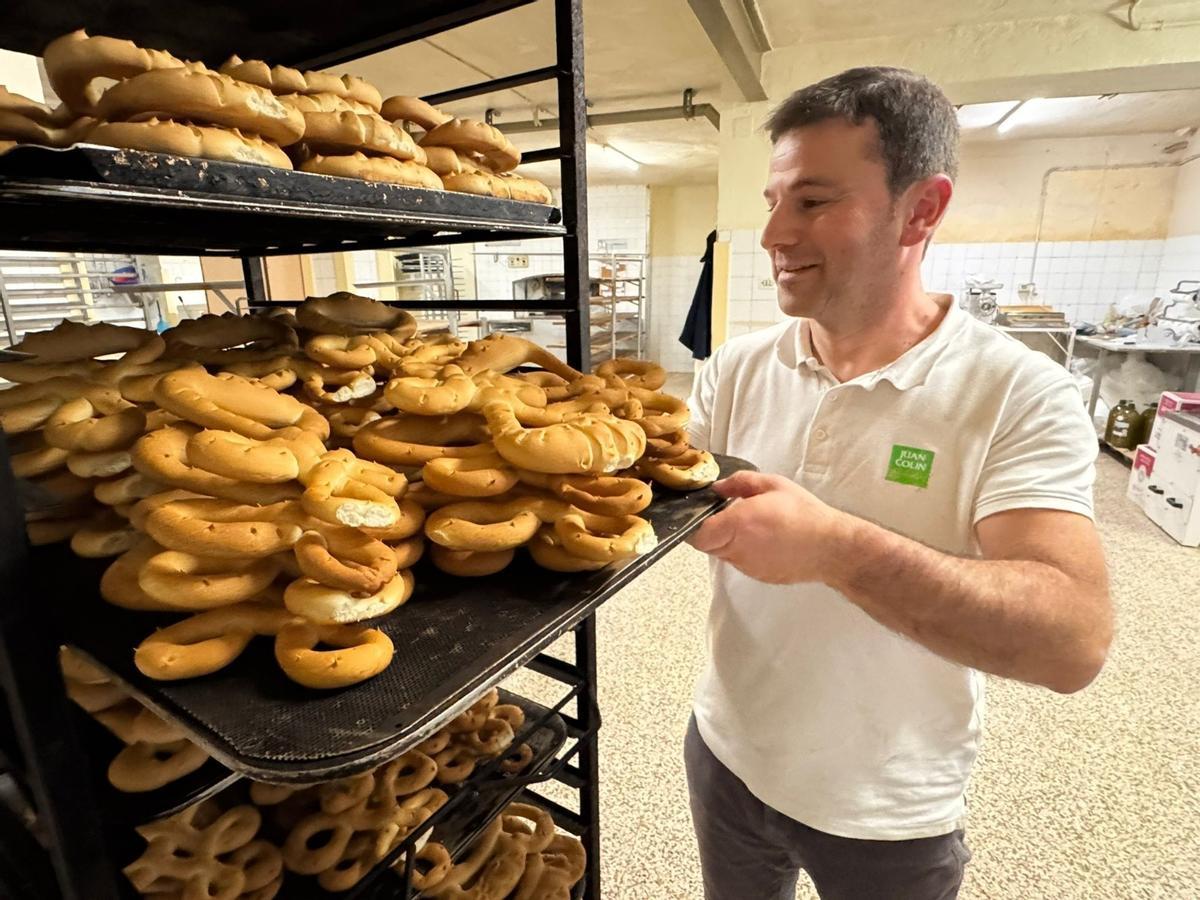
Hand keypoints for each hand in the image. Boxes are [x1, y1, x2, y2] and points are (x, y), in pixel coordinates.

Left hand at [686, 471, 855, 584]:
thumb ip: (740, 483)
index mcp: (738, 525)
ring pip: (724, 554)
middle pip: (708, 545)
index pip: (697, 535)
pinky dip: (744, 552)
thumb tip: (718, 487)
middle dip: (712, 530)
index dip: (695, 525)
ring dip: (728, 541)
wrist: (831, 548)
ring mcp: (747, 566)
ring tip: (753, 527)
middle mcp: (737, 550)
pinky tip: (765, 541)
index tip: (704, 513)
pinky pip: (741, 562)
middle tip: (729, 515)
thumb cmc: (804, 514)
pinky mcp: (758, 576)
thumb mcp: (773, 485)